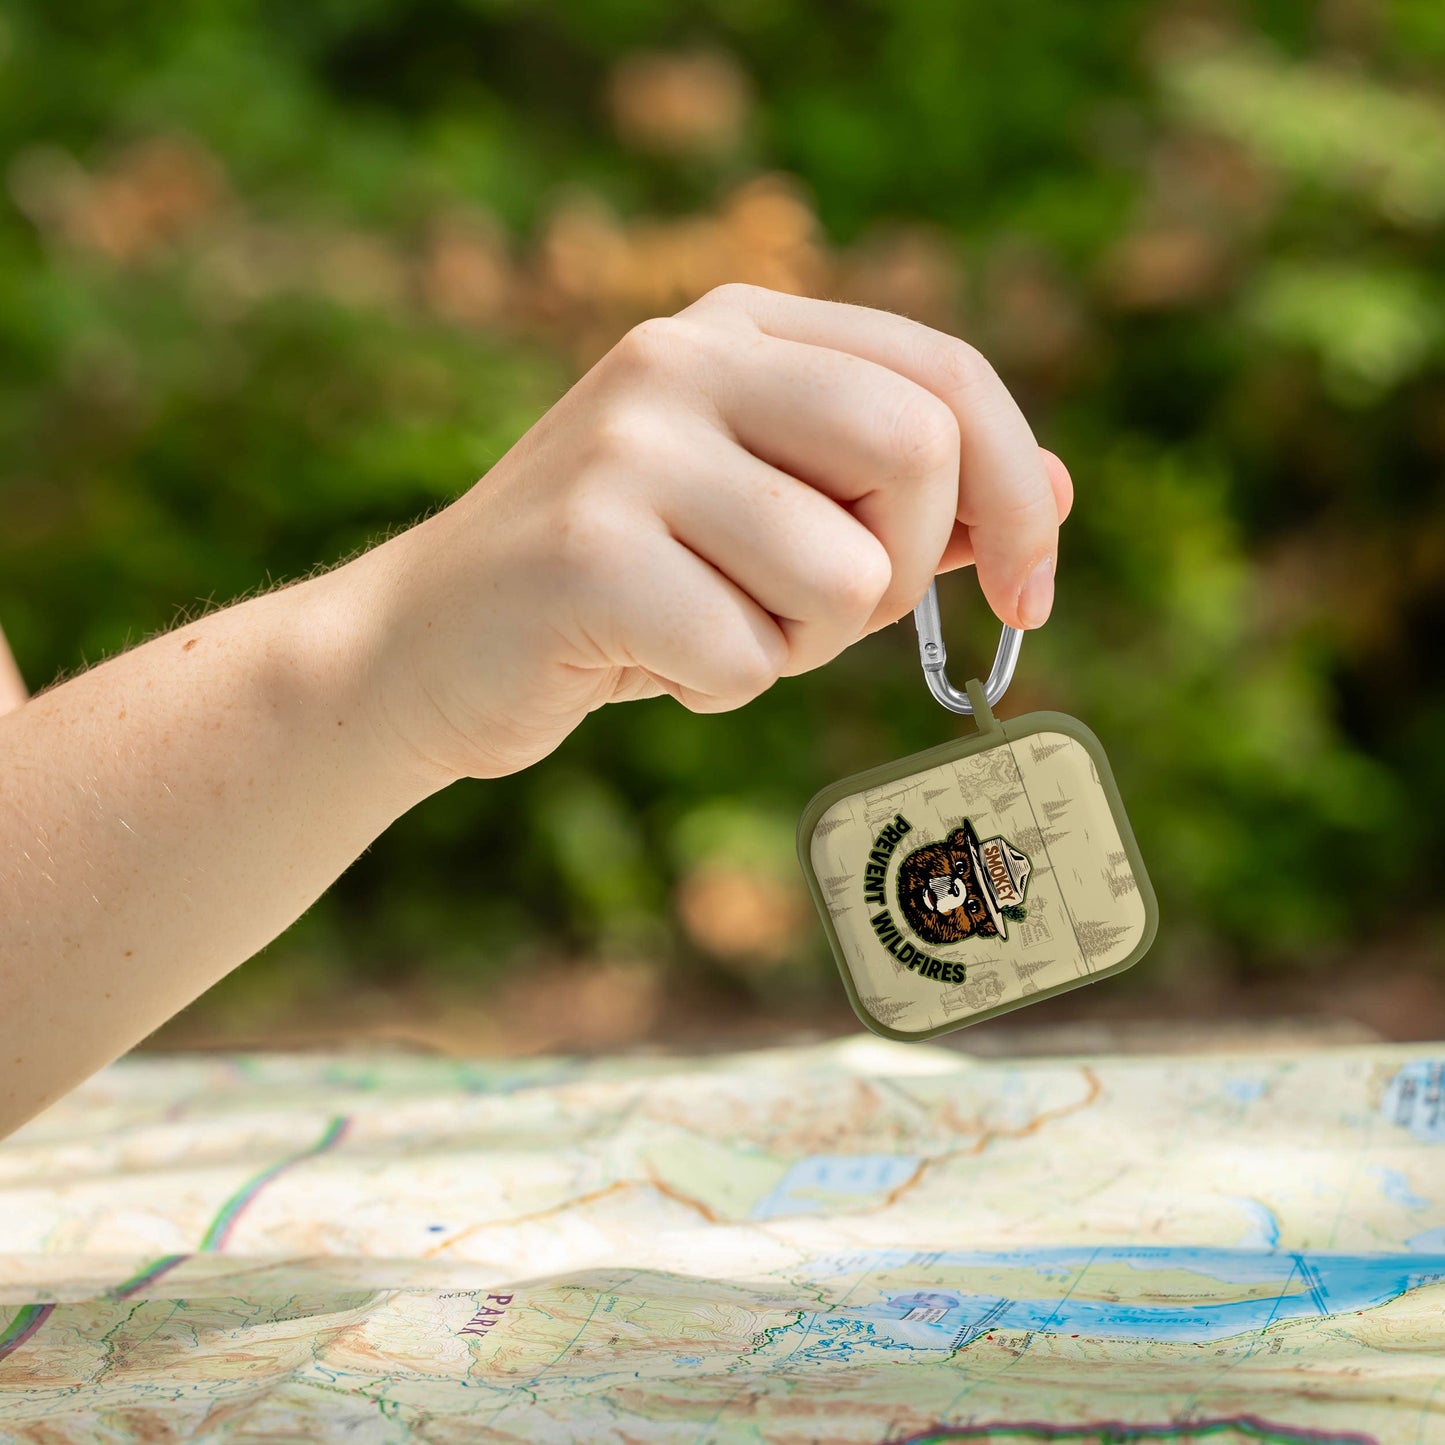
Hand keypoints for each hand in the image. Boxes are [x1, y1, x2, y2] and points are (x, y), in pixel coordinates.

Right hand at [366, 284, 1072, 783]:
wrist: (428, 647)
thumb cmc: (629, 588)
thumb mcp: (772, 519)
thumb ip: (901, 496)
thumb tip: (1057, 491)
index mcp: (739, 328)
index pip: (944, 373)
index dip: (1016, 491)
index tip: (1028, 594)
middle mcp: (683, 357)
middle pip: (917, 448)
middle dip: (899, 573)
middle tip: (823, 617)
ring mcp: (627, 445)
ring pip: (841, 573)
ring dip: (798, 643)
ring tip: (707, 629)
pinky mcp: (587, 551)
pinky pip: (744, 657)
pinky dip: (717, 690)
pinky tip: (642, 662)